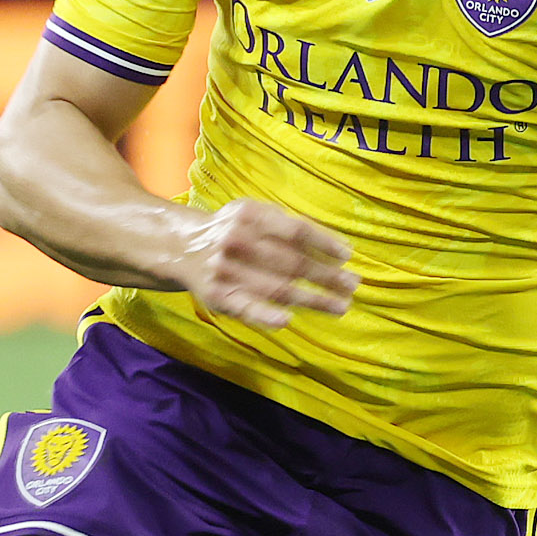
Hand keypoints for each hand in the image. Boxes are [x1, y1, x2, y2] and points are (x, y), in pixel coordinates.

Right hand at [175, 198, 357, 328]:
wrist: (183, 247)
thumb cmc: (235, 230)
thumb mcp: (256, 215)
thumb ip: (289, 227)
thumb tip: (337, 250)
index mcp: (250, 216)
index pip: (295, 231)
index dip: (324, 243)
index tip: (347, 256)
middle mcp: (237, 241)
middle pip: (291, 262)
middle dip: (327, 276)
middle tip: (353, 285)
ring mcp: (226, 270)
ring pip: (277, 288)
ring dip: (313, 299)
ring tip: (341, 306)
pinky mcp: (218, 296)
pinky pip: (245, 308)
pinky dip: (265, 316)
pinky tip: (287, 321)